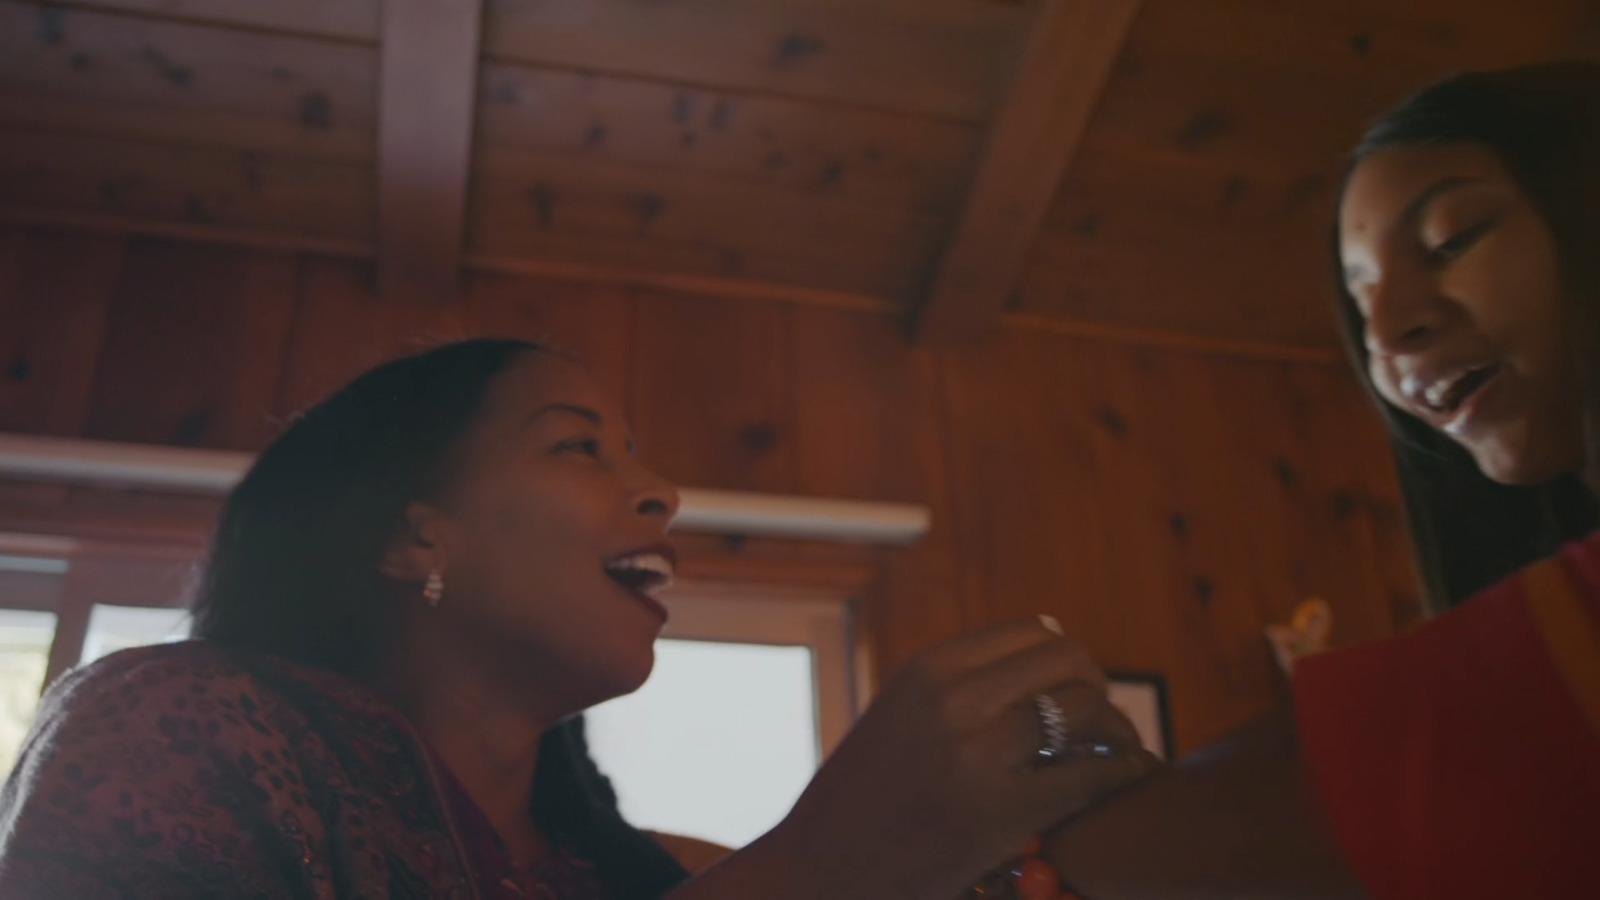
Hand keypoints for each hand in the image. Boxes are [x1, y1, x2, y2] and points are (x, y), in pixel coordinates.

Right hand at [765, 617, 1158, 899]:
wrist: (818, 874)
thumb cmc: (863, 803)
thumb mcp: (901, 716)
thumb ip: (964, 682)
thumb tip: (1050, 632)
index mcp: (927, 670)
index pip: (1035, 631)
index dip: (1069, 662)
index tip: (1075, 694)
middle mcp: (951, 698)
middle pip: (1070, 661)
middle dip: (1098, 691)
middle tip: (1101, 730)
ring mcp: (974, 755)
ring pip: (1087, 710)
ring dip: (1117, 732)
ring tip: (1117, 757)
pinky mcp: (997, 814)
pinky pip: (1092, 775)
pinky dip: (1125, 773)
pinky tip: (1129, 783)